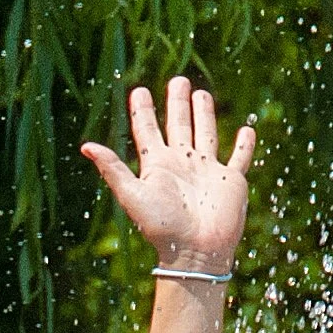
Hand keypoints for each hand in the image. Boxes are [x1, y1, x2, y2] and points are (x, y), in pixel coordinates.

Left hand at [81, 79, 255, 275]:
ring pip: (206, 134)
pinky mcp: (230, 180)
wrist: (194, 252)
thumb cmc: (162, 227)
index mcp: (157, 166)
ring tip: (201, 94)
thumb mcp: (132, 195)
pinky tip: (246, 130)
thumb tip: (86, 146)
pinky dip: (244, 144)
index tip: (138, 90)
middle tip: (177, 80)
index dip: (141, 110)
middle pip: (178, 125)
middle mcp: (182, 164)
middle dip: (176, 103)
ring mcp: (206, 171)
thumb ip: (113, 169)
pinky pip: (239, 158)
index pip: (147, 130)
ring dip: (204, 115)